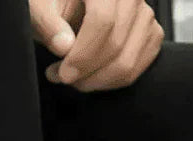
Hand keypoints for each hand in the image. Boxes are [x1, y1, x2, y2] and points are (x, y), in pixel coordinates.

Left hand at [34, 0, 163, 91]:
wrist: (74, 3)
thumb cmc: (56, 2)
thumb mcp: (40, 5)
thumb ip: (46, 21)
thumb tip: (64, 46)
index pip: (103, 20)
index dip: (84, 53)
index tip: (65, 73)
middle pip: (117, 45)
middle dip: (88, 71)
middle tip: (65, 78)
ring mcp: (145, 15)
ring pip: (128, 62)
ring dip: (99, 80)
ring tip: (75, 78)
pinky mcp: (152, 34)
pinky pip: (137, 69)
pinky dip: (113, 81)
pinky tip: (92, 76)